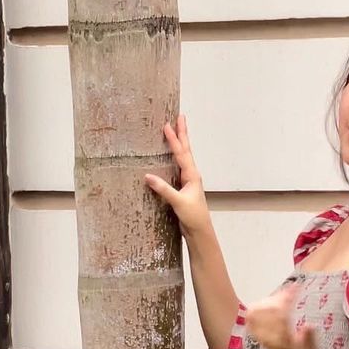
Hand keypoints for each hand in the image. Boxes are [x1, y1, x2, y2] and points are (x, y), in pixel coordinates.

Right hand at [144, 114, 209, 237]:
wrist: (200, 231)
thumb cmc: (193, 217)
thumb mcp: (178, 202)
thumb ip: (163, 189)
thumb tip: (148, 176)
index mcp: (192, 176)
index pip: (181, 153)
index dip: (174, 139)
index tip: (168, 125)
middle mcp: (191, 175)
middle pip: (186, 150)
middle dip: (182, 134)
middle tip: (180, 117)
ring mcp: (188, 181)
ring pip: (183, 157)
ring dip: (180, 143)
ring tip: (176, 130)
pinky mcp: (183, 188)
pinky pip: (178, 167)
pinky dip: (175, 157)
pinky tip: (171, 155)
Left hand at [245, 285, 317, 348]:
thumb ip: (309, 337)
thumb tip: (309, 325)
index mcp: (282, 340)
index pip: (281, 315)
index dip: (287, 299)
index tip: (294, 288)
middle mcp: (269, 337)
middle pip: (267, 311)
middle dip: (278, 298)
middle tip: (290, 290)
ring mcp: (262, 336)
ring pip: (256, 311)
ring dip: (269, 300)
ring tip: (282, 294)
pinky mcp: (258, 335)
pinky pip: (251, 317)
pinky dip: (259, 306)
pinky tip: (271, 301)